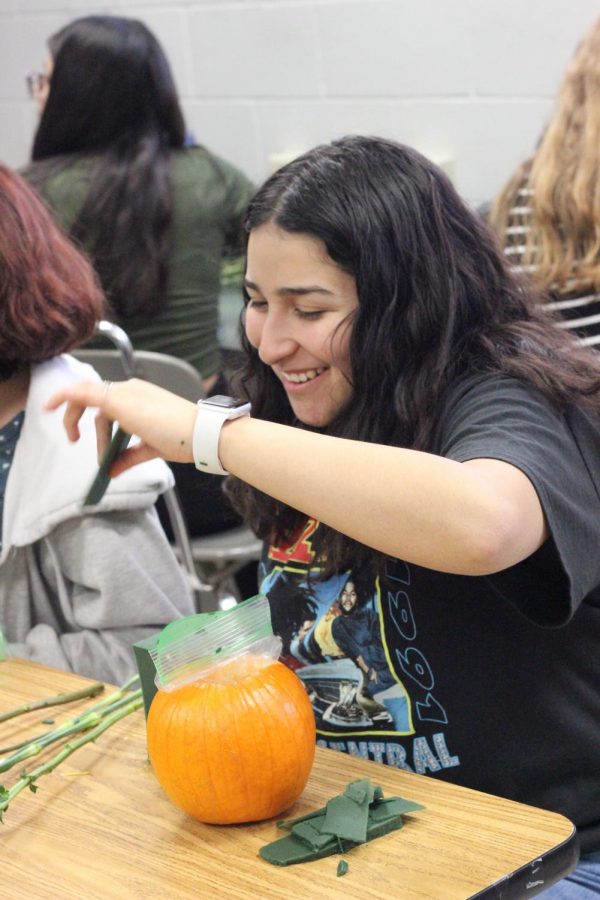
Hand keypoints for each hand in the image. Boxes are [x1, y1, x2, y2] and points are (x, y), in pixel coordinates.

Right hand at [45, 378, 196, 476]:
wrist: (205, 437)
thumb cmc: (168, 422)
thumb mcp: (126, 408)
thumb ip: (97, 399)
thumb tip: (73, 398)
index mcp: (126, 390)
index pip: (88, 390)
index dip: (65, 398)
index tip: (47, 410)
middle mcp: (135, 401)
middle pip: (101, 414)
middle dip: (90, 432)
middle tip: (79, 446)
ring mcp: (148, 419)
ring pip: (117, 431)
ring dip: (107, 447)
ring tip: (106, 466)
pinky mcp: (158, 437)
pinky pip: (133, 446)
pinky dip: (123, 456)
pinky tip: (116, 470)